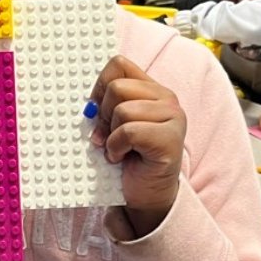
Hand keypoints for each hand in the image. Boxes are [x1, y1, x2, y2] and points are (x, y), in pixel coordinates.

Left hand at [89, 55, 186, 236]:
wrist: (148, 196)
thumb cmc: (129, 159)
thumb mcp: (113, 125)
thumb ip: (106, 105)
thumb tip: (87, 104)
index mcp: (151, 89)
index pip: (118, 65)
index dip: (99, 86)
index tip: (95, 111)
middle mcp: (167, 98)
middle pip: (116, 88)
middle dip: (103, 115)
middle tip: (107, 136)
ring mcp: (173, 117)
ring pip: (122, 110)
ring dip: (111, 135)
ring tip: (117, 150)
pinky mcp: (171, 139)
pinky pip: (129, 131)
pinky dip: (116, 147)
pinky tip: (122, 158)